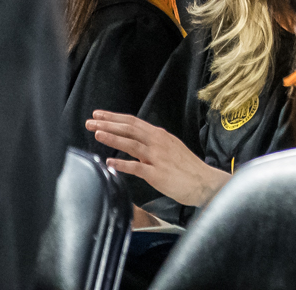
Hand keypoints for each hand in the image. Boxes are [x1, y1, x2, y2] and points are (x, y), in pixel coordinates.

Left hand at [88, 111, 230, 207]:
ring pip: (131, 144)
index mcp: (160, 135)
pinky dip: (122, 164)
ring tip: (97, 134)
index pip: (133, 122)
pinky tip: (110, 162)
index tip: (99, 115)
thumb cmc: (188, 167)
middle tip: (90, 121)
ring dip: (112, 138)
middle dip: (108, 124)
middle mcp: (157, 142)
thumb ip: (154, 143)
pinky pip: (137, 167)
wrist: (204, 181)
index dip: (114, 118)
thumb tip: (138, 140)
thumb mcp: (171, 147)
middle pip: (129, 129)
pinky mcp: (157, 174)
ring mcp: (157, 157)